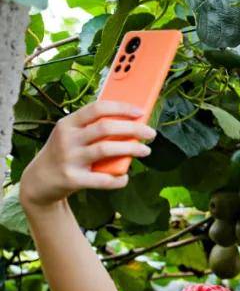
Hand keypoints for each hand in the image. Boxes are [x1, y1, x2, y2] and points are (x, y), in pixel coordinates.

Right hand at [18, 100, 155, 207]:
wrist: (38, 182)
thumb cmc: (65, 154)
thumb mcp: (71, 136)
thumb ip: (93, 128)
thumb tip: (132, 121)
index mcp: (68, 124)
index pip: (97, 108)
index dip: (121, 108)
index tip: (140, 112)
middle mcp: (67, 139)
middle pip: (106, 128)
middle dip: (133, 129)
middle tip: (151, 134)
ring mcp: (69, 159)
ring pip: (106, 150)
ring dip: (131, 150)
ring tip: (145, 151)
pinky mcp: (72, 179)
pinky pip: (102, 179)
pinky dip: (117, 179)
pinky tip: (124, 177)